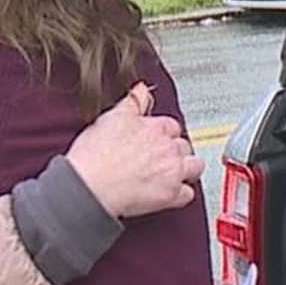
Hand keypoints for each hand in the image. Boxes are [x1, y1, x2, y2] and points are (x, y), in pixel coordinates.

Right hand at [65, 83, 203, 218]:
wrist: (90, 185)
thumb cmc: (95, 156)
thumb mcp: (111, 117)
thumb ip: (132, 102)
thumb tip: (141, 89)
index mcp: (155, 127)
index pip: (172, 126)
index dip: (164, 134)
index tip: (157, 140)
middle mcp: (168, 148)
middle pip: (185, 146)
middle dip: (176, 151)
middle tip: (161, 158)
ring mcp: (172, 171)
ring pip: (195, 167)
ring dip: (186, 169)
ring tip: (172, 173)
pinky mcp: (170, 195)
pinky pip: (188, 194)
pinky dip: (181, 194)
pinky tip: (170, 193)